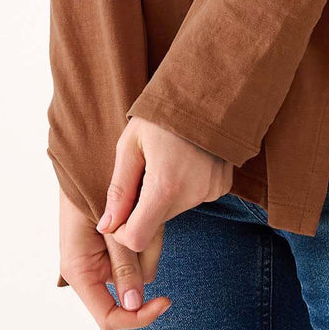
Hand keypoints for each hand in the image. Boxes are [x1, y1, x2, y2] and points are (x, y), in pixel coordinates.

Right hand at [57, 184, 172, 329]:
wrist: (85, 155)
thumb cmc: (90, 186)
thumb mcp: (112, 228)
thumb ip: (123, 264)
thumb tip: (134, 304)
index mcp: (79, 271)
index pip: (110, 316)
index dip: (138, 317)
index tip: (166, 300)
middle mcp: (89, 270)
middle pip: (131, 288)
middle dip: (147, 260)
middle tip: (153, 223)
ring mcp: (102, 257)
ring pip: (139, 267)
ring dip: (150, 242)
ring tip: (145, 208)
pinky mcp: (114, 244)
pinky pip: (139, 250)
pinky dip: (148, 235)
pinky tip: (147, 211)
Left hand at [98, 114, 234, 254]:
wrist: (207, 90)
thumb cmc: (163, 114)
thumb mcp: (131, 144)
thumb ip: (119, 189)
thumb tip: (107, 225)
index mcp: (165, 187)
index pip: (137, 239)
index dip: (123, 231)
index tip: (120, 211)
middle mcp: (192, 195)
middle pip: (156, 223)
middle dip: (144, 206)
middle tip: (144, 170)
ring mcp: (211, 191)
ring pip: (175, 210)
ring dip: (164, 195)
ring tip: (166, 160)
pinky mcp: (222, 186)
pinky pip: (194, 198)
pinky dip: (184, 187)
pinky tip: (185, 161)